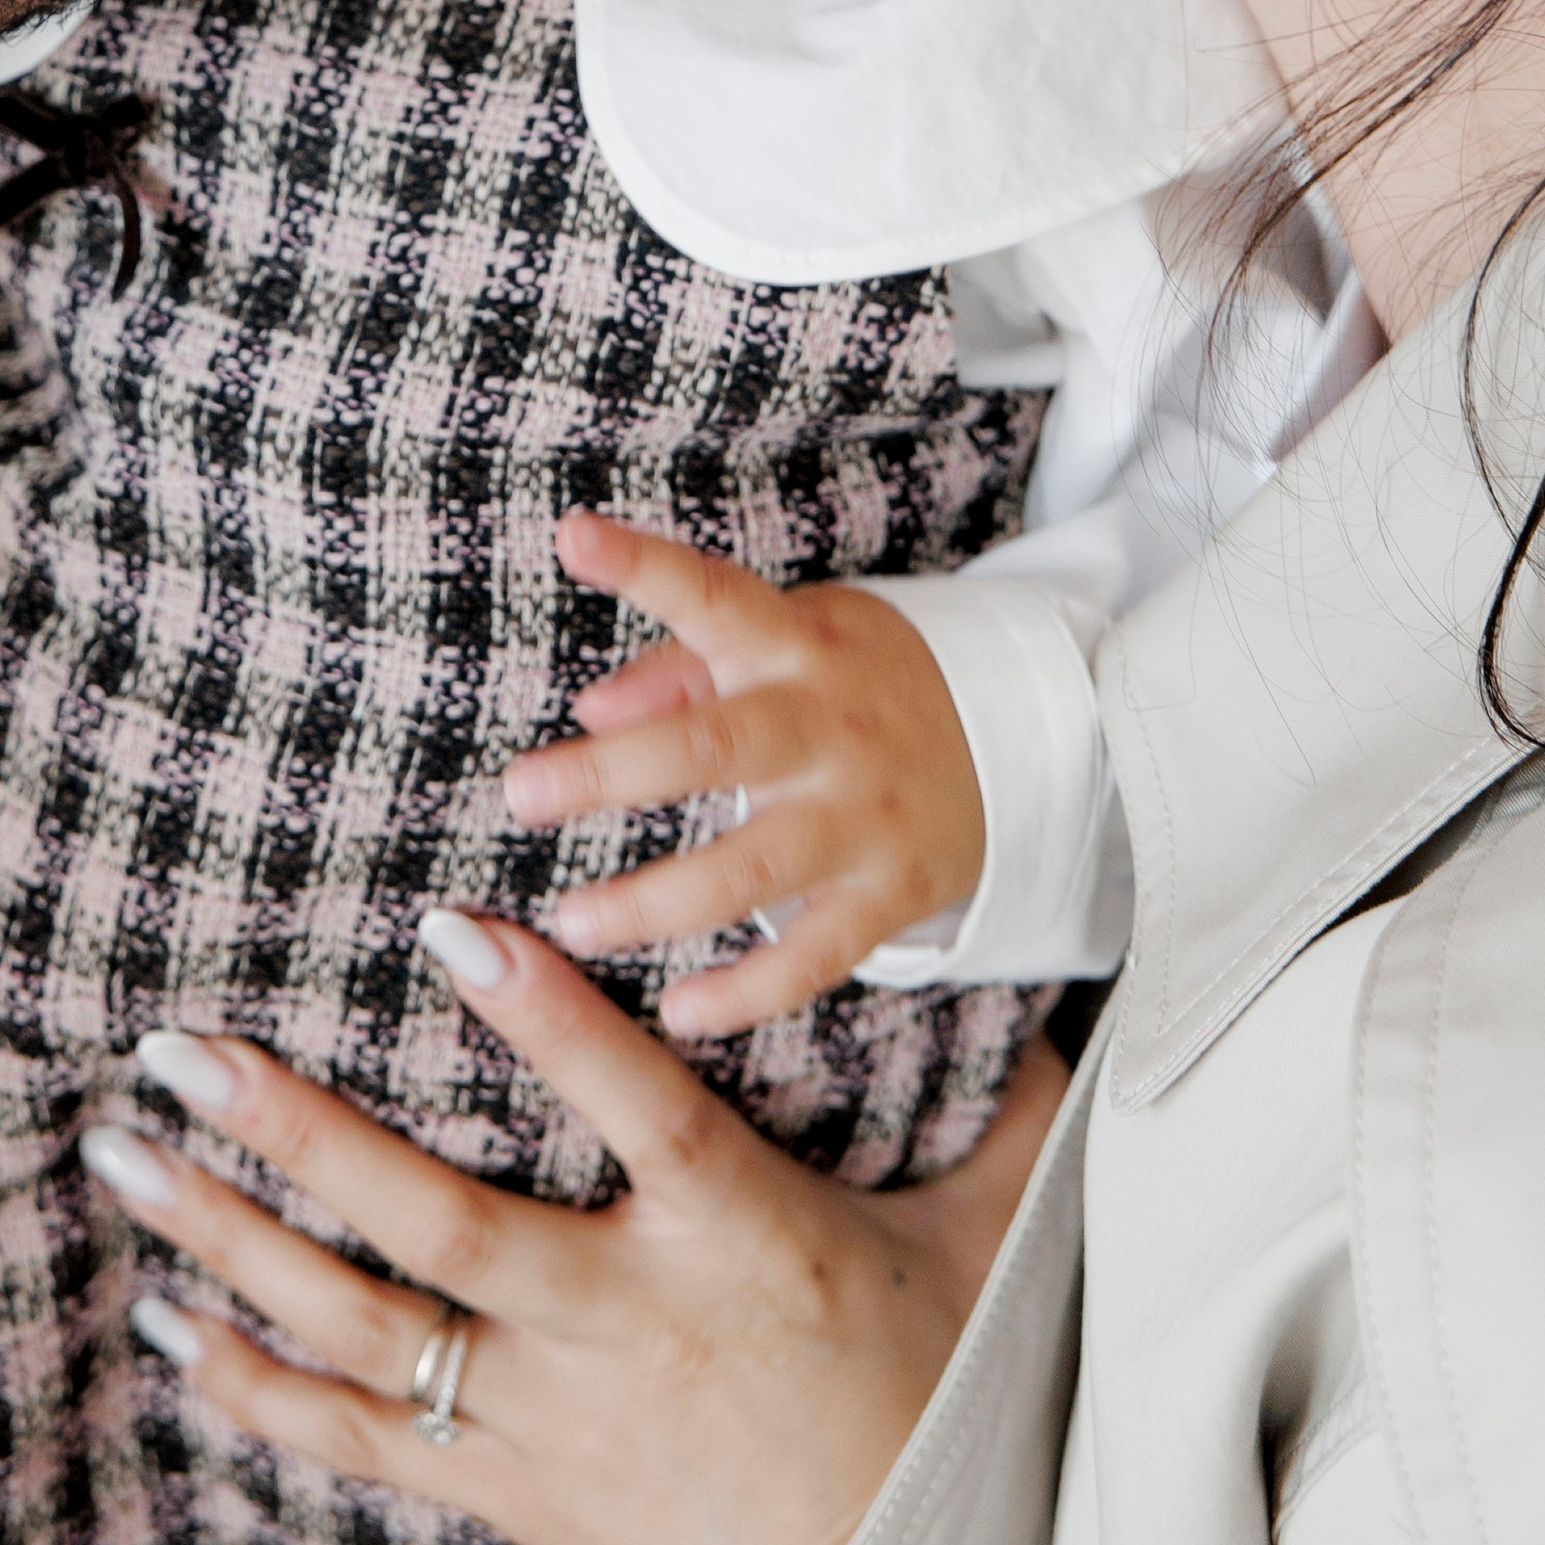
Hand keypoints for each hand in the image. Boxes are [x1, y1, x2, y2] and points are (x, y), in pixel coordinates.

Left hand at [87, 917, 1065, 1544]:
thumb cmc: (943, 1422)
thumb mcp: (996, 1252)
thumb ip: (1003, 1110)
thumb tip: (1045, 987)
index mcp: (736, 1242)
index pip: (633, 1105)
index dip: (545, 1019)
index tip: (450, 924)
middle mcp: (621, 1327)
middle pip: (435, 1223)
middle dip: (295, 1132)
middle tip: (180, 1047)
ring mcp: (549, 1420)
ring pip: (363, 1325)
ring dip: (231, 1237)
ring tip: (128, 1152)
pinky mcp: (510, 1496)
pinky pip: (361, 1439)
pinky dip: (256, 1389)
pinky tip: (170, 1325)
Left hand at [501, 514, 987, 1034]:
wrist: (1022, 735)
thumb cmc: (857, 681)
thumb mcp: (787, 640)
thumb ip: (682, 669)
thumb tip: (591, 706)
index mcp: (794, 645)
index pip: (713, 594)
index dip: (644, 566)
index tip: (572, 534)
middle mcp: (827, 725)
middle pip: (714, 747)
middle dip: (612, 773)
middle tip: (522, 793)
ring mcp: (863, 814)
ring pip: (752, 869)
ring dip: (654, 902)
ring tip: (574, 920)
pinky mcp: (892, 890)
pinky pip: (815, 955)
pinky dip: (749, 991)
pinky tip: (682, 1009)